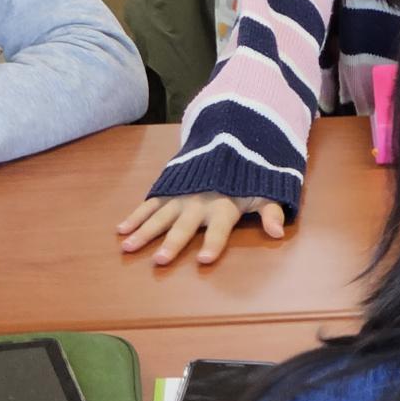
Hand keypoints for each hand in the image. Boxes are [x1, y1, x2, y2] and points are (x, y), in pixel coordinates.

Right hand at [118, 192, 285, 264]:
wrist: (228, 140)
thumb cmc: (246, 178)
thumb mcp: (264, 192)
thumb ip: (271, 212)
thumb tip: (278, 233)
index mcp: (223, 206)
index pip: (219, 229)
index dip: (213, 243)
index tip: (204, 260)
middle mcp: (198, 203)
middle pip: (183, 226)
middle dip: (172, 243)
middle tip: (159, 260)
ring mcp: (180, 196)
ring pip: (159, 216)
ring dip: (144, 231)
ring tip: (127, 247)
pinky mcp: (167, 190)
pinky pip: (149, 204)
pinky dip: (135, 215)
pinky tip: (121, 229)